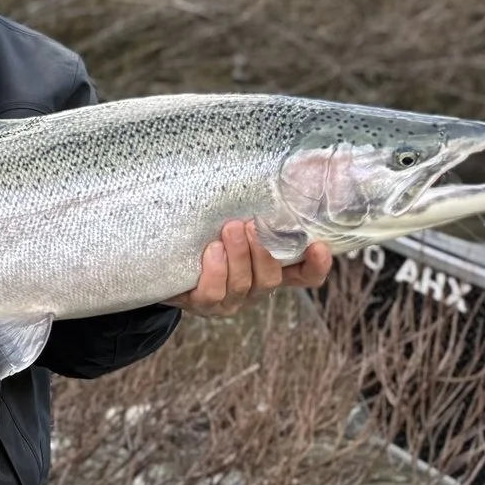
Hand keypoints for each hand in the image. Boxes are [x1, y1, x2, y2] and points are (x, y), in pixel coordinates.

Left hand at [168, 219, 331, 316]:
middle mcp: (254, 288)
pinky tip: (212, 252)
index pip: (304, 276)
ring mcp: (230, 300)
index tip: (319, 246)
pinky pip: (213, 293)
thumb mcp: (232, 225)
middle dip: (263, 251)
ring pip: (243, 284)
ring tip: (230, 230)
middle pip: (271, 278)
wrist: (165, 263)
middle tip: (252, 225)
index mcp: (269, 270)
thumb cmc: (205, 238)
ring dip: (239, 255)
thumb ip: (252, 216)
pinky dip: (215, 271)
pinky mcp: (203, 305)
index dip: (316, 266)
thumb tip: (265, 180)